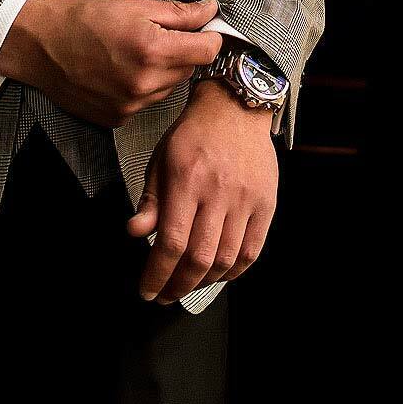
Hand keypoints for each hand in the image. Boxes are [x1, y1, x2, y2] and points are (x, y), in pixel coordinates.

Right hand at [0, 0, 223, 127]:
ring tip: (131, 53)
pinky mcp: (117, 117)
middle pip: (189, 70)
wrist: (40, 44)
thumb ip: (179, 13)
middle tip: (154, 35)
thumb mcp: (134, 5)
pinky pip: (145, 102)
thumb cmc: (82, 19)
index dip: (208, 36)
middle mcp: (144, 83)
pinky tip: (119, 72)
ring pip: (168, 87)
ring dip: (161, 71)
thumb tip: (210, 11)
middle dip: (181, 52)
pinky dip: (141, 88)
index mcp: (152, 50)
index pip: (208, 51)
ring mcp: (130, 105)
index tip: (202, 29)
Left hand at [126, 78, 278, 302]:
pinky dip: (235, 271)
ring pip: (226, 259)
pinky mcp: (266, 203)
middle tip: (166, 295)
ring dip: (204, 282)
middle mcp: (218, 193)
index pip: (171, 242)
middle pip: (200, 258)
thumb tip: (135, 232)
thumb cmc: (193, 135)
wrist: (235, 108)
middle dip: (178, 286)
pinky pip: (252, 250)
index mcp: (187, 181)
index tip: (148, 291)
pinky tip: (219, 275)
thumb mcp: (160, 160)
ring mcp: (246, 199)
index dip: (157, 274)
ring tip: (189, 285)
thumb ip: (150, 200)